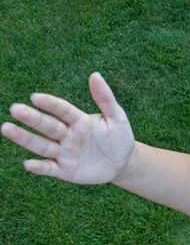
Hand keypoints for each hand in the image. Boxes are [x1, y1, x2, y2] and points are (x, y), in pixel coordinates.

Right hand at [1, 73, 134, 183]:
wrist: (123, 163)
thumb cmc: (119, 137)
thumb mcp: (117, 118)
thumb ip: (106, 99)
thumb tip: (95, 74)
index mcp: (78, 120)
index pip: (63, 110)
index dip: (51, 104)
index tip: (36, 97)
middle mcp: (67, 135)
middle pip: (48, 126)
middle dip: (32, 118)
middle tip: (16, 109)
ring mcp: (64, 153)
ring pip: (42, 145)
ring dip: (25, 138)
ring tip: (6, 128)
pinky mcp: (65, 170)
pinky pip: (50, 168)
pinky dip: (39, 167)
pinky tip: (28, 163)